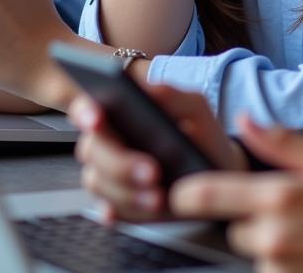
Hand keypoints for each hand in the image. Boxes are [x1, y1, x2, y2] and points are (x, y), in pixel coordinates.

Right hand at [72, 84, 247, 220]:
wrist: (218, 172)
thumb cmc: (201, 134)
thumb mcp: (195, 108)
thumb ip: (172, 96)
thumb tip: (148, 91)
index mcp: (119, 111)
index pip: (89, 106)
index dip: (85, 111)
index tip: (97, 120)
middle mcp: (108, 140)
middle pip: (91, 149)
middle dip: (119, 163)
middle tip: (152, 172)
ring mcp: (108, 173)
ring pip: (96, 181)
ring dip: (126, 192)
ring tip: (160, 197)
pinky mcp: (116, 202)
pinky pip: (108, 208)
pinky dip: (122, 211)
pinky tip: (144, 209)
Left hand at [169, 118, 302, 272]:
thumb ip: (283, 142)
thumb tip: (244, 120)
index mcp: (280, 197)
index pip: (209, 195)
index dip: (187, 193)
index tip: (179, 190)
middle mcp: (274, 238)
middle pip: (232, 228)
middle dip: (248, 217)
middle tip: (288, 208)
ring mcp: (281, 271)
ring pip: (252, 252)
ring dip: (268, 242)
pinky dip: (284, 263)